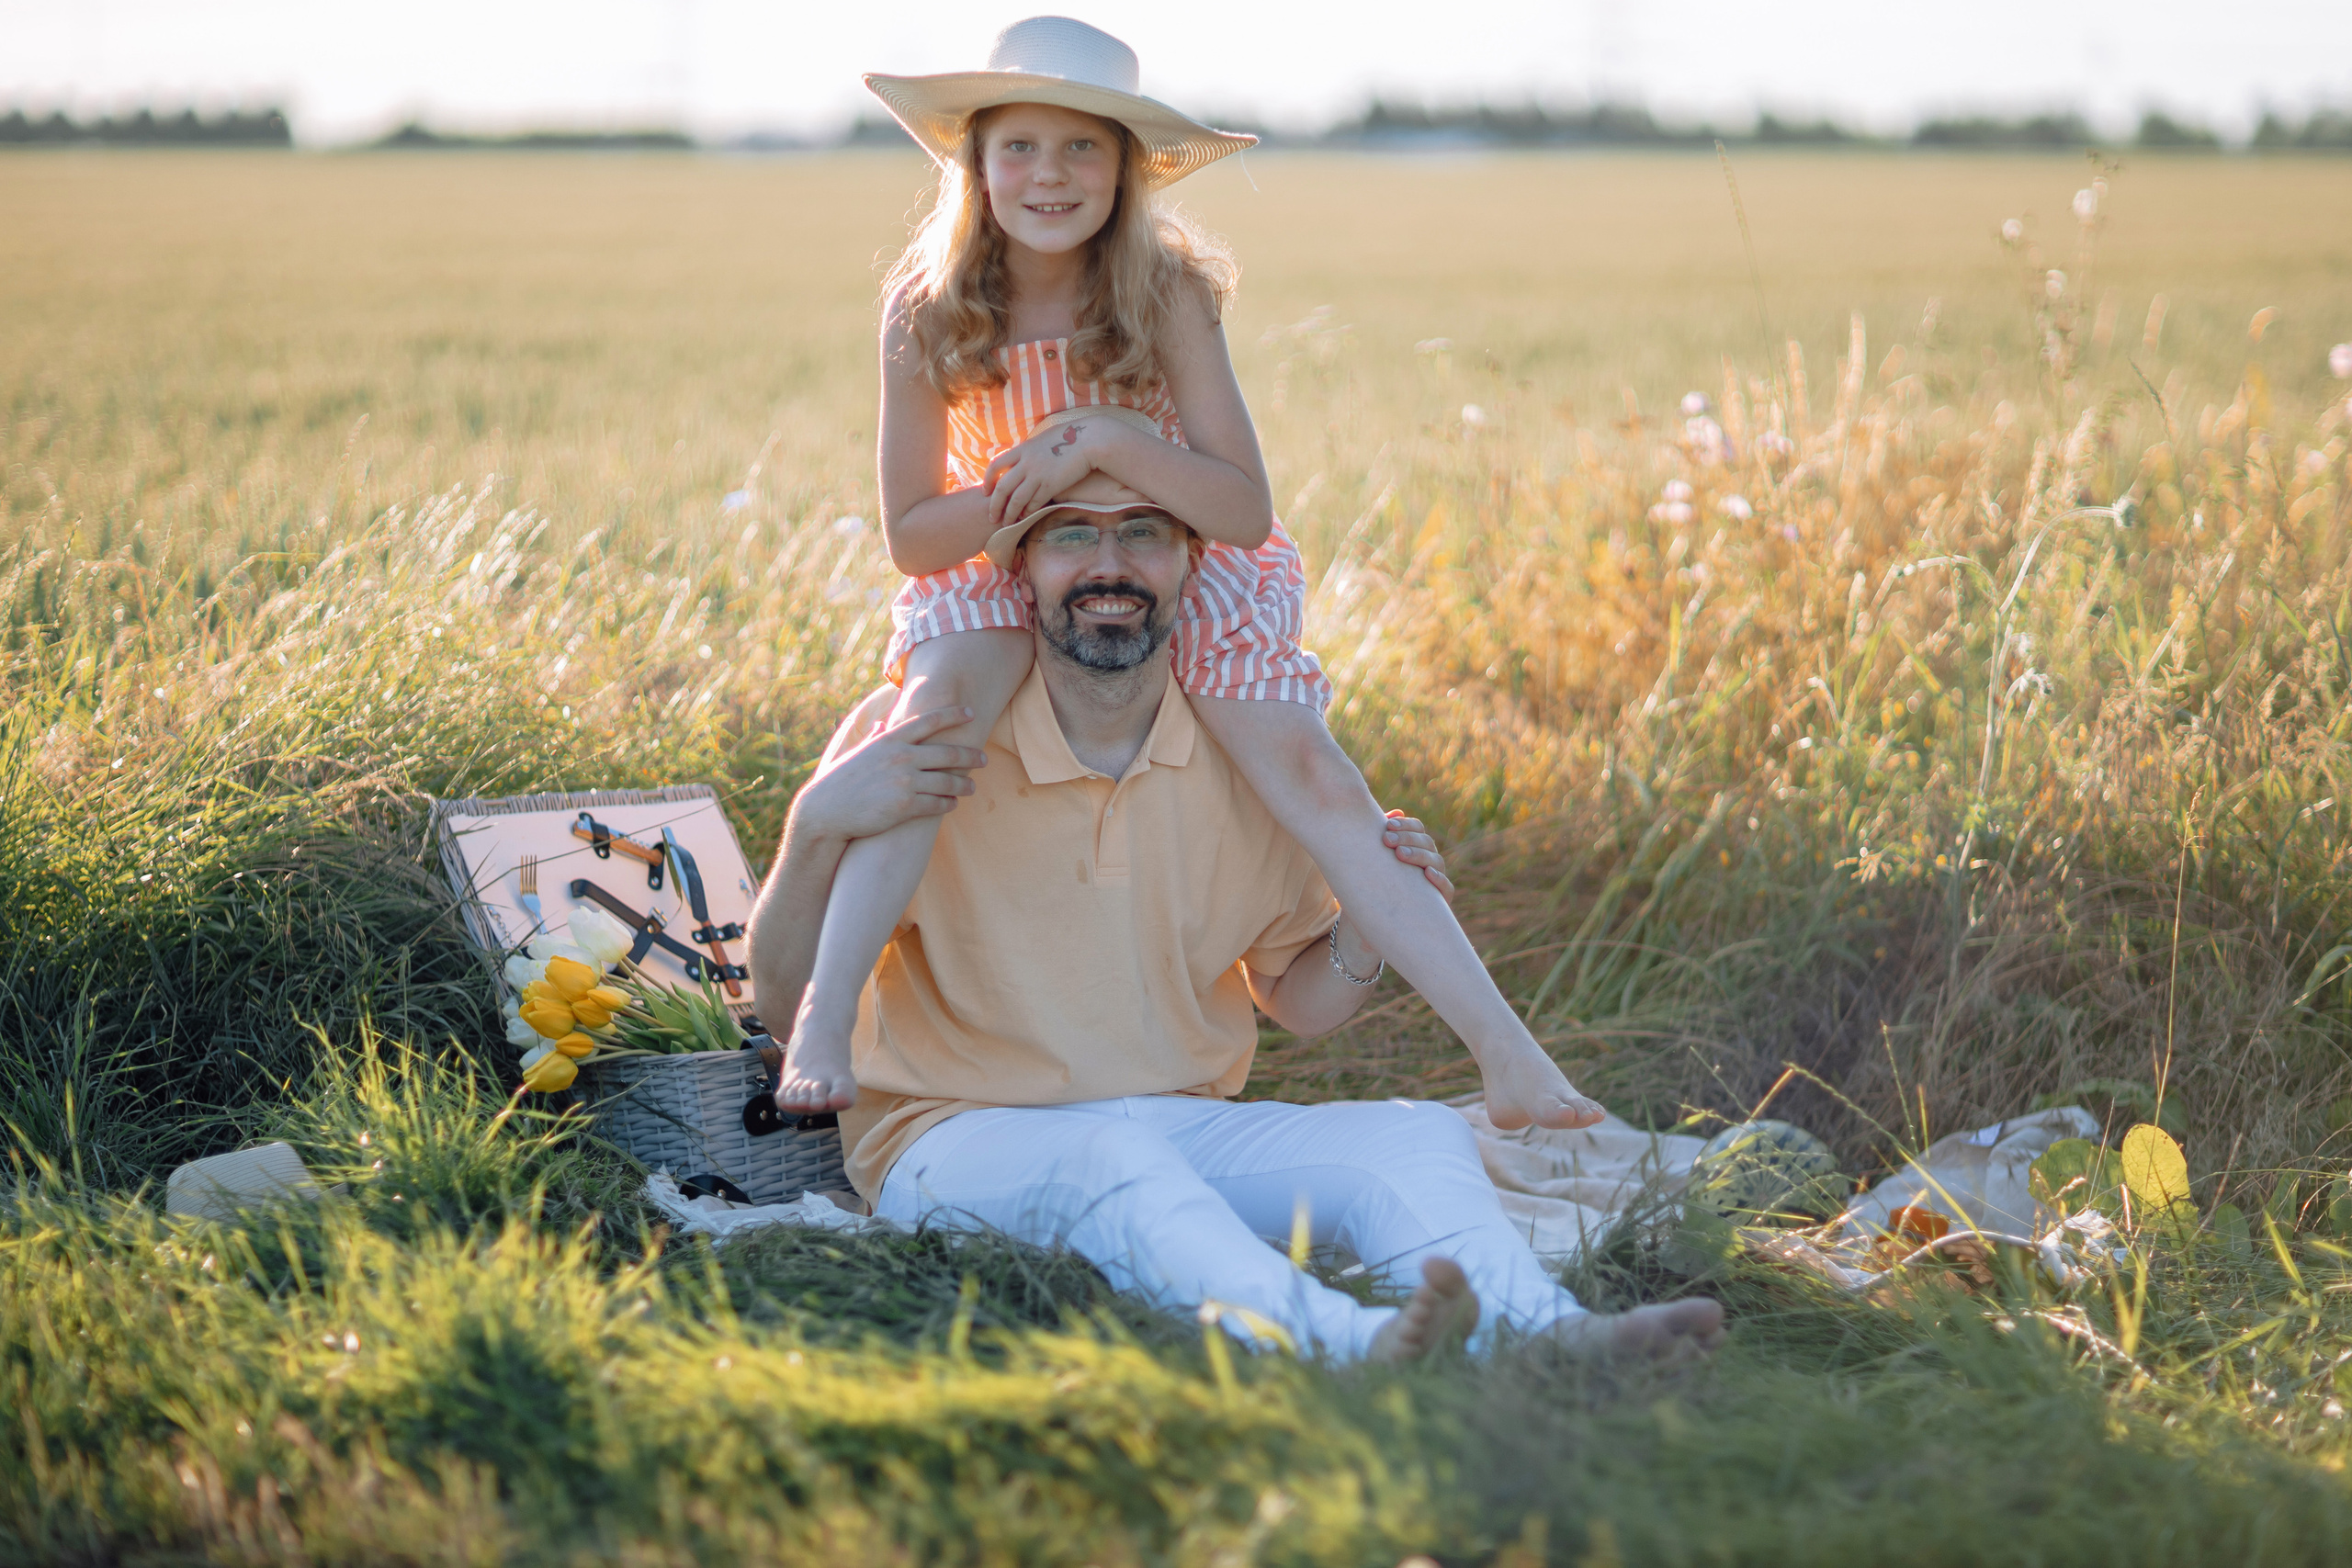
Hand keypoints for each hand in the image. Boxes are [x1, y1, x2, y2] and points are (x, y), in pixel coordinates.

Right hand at [792, 706, 986, 842]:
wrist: (825, 812)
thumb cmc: (840, 782)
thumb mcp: (857, 753)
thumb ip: (875, 738)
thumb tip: (882, 725)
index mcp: (889, 740)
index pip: (929, 721)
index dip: (953, 715)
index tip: (971, 713)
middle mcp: (900, 757)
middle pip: (948, 752)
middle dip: (971, 756)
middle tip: (984, 759)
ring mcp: (904, 781)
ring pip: (947, 781)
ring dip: (964, 784)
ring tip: (971, 787)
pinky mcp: (905, 806)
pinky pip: (937, 803)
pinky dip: (948, 803)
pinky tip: (953, 803)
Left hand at [981, 414, 1121, 529]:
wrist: (1089, 440)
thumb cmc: (1069, 437)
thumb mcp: (1043, 439)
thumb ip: (1030, 450)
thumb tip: (1023, 458)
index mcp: (1022, 449)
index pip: (995, 465)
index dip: (987, 480)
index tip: (985, 491)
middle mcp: (1026, 462)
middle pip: (1002, 487)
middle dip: (995, 505)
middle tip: (992, 516)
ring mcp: (1038, 474)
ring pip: (1016, 500)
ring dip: (1010, 514)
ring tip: (1007, 523)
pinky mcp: (1051, 485)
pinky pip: (1034, 503)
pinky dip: (1028, 512)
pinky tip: (1025, 517)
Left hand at [1381, 810, 1452, 899]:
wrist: (1381, 914)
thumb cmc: (1378, 879)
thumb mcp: (1375, 858)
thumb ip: (1383, 836)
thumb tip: (1395, 813)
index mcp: (1417, 845)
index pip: (1418, 828)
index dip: (1406, 825)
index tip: (1388, 825)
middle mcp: (1429, 859)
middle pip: (1425, 842)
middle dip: (1406, 838)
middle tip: (1387, 840)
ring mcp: (1437, 877)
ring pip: (1435, 861)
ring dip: (1418, 855)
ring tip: (1400, 854)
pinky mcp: (1441, 898)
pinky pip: (1445, 887)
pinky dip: (1439, 879)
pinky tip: (1427, 873)